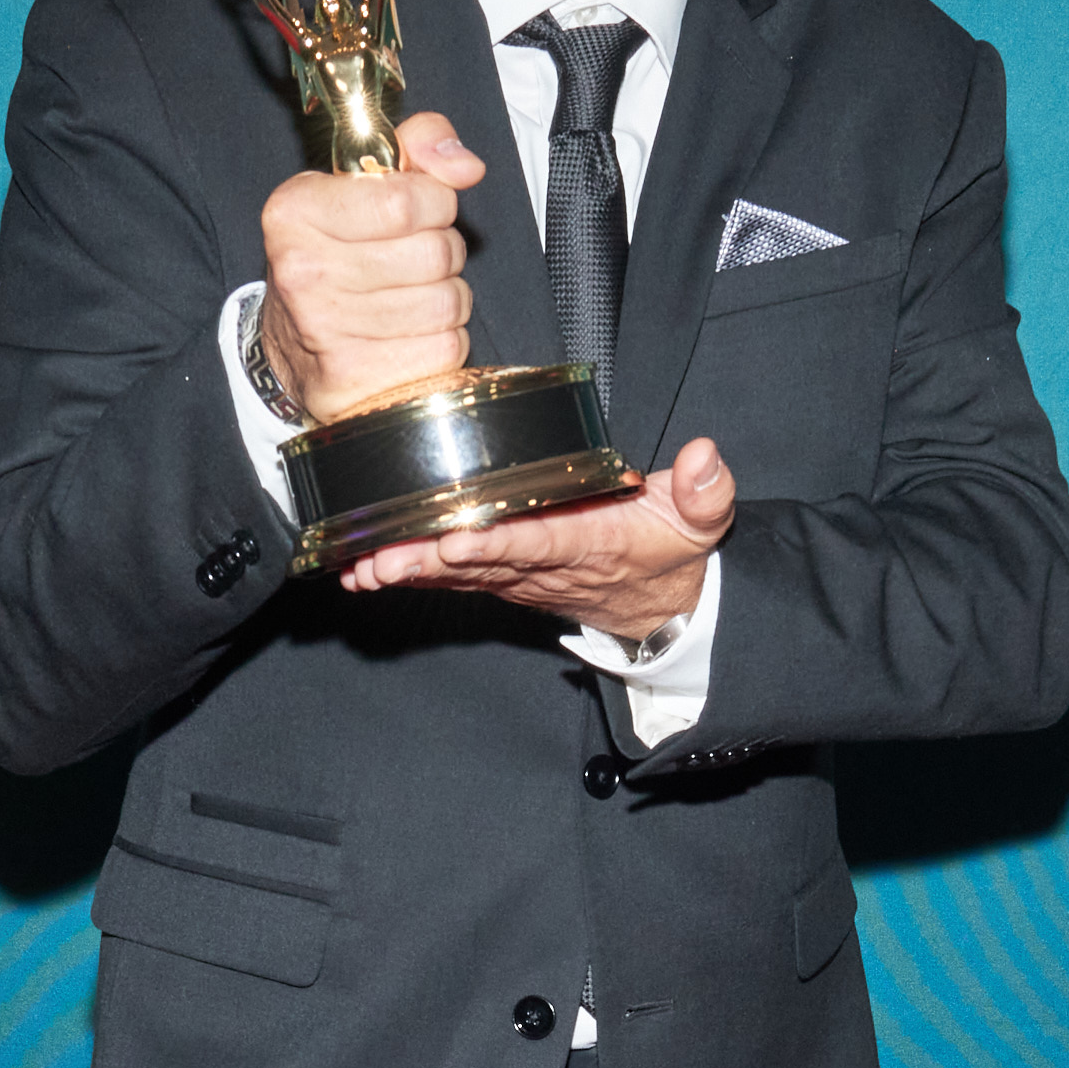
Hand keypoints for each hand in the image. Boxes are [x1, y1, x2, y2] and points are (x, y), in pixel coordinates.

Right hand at [258, 108, 481, 423]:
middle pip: (436, 252)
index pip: (407, 200)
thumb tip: (465, 165)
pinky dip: (443, 341)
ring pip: (448, 302)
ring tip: (413, 296)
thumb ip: (416, 149)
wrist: (289, 346)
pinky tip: (410, 334)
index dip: (435, 202)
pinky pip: (446, 349)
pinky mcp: (354, 380)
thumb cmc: (332, 256)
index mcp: (296, 212)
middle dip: (444, 252)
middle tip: (415, 259)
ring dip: (447, 298)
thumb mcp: (357, 185)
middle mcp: (302, 272)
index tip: (419, 210)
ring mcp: (325, 331)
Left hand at [340, 436, 732, 644]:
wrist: (662, 610)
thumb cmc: (669, 553)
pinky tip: (364, 571)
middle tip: (381, 558)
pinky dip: (410, 574)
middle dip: (428, 560)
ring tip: (362, 568)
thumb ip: (707, 492)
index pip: (538, 541)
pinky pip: (450, 579)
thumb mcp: (702, 523)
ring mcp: (519, 577)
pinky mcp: (502, 580)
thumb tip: (705, 457)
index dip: (497, 542)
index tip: (458, 537)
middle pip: (479, 562)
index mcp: (591, 544)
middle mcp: (545, 566)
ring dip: (409, 571)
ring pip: (456, 574)